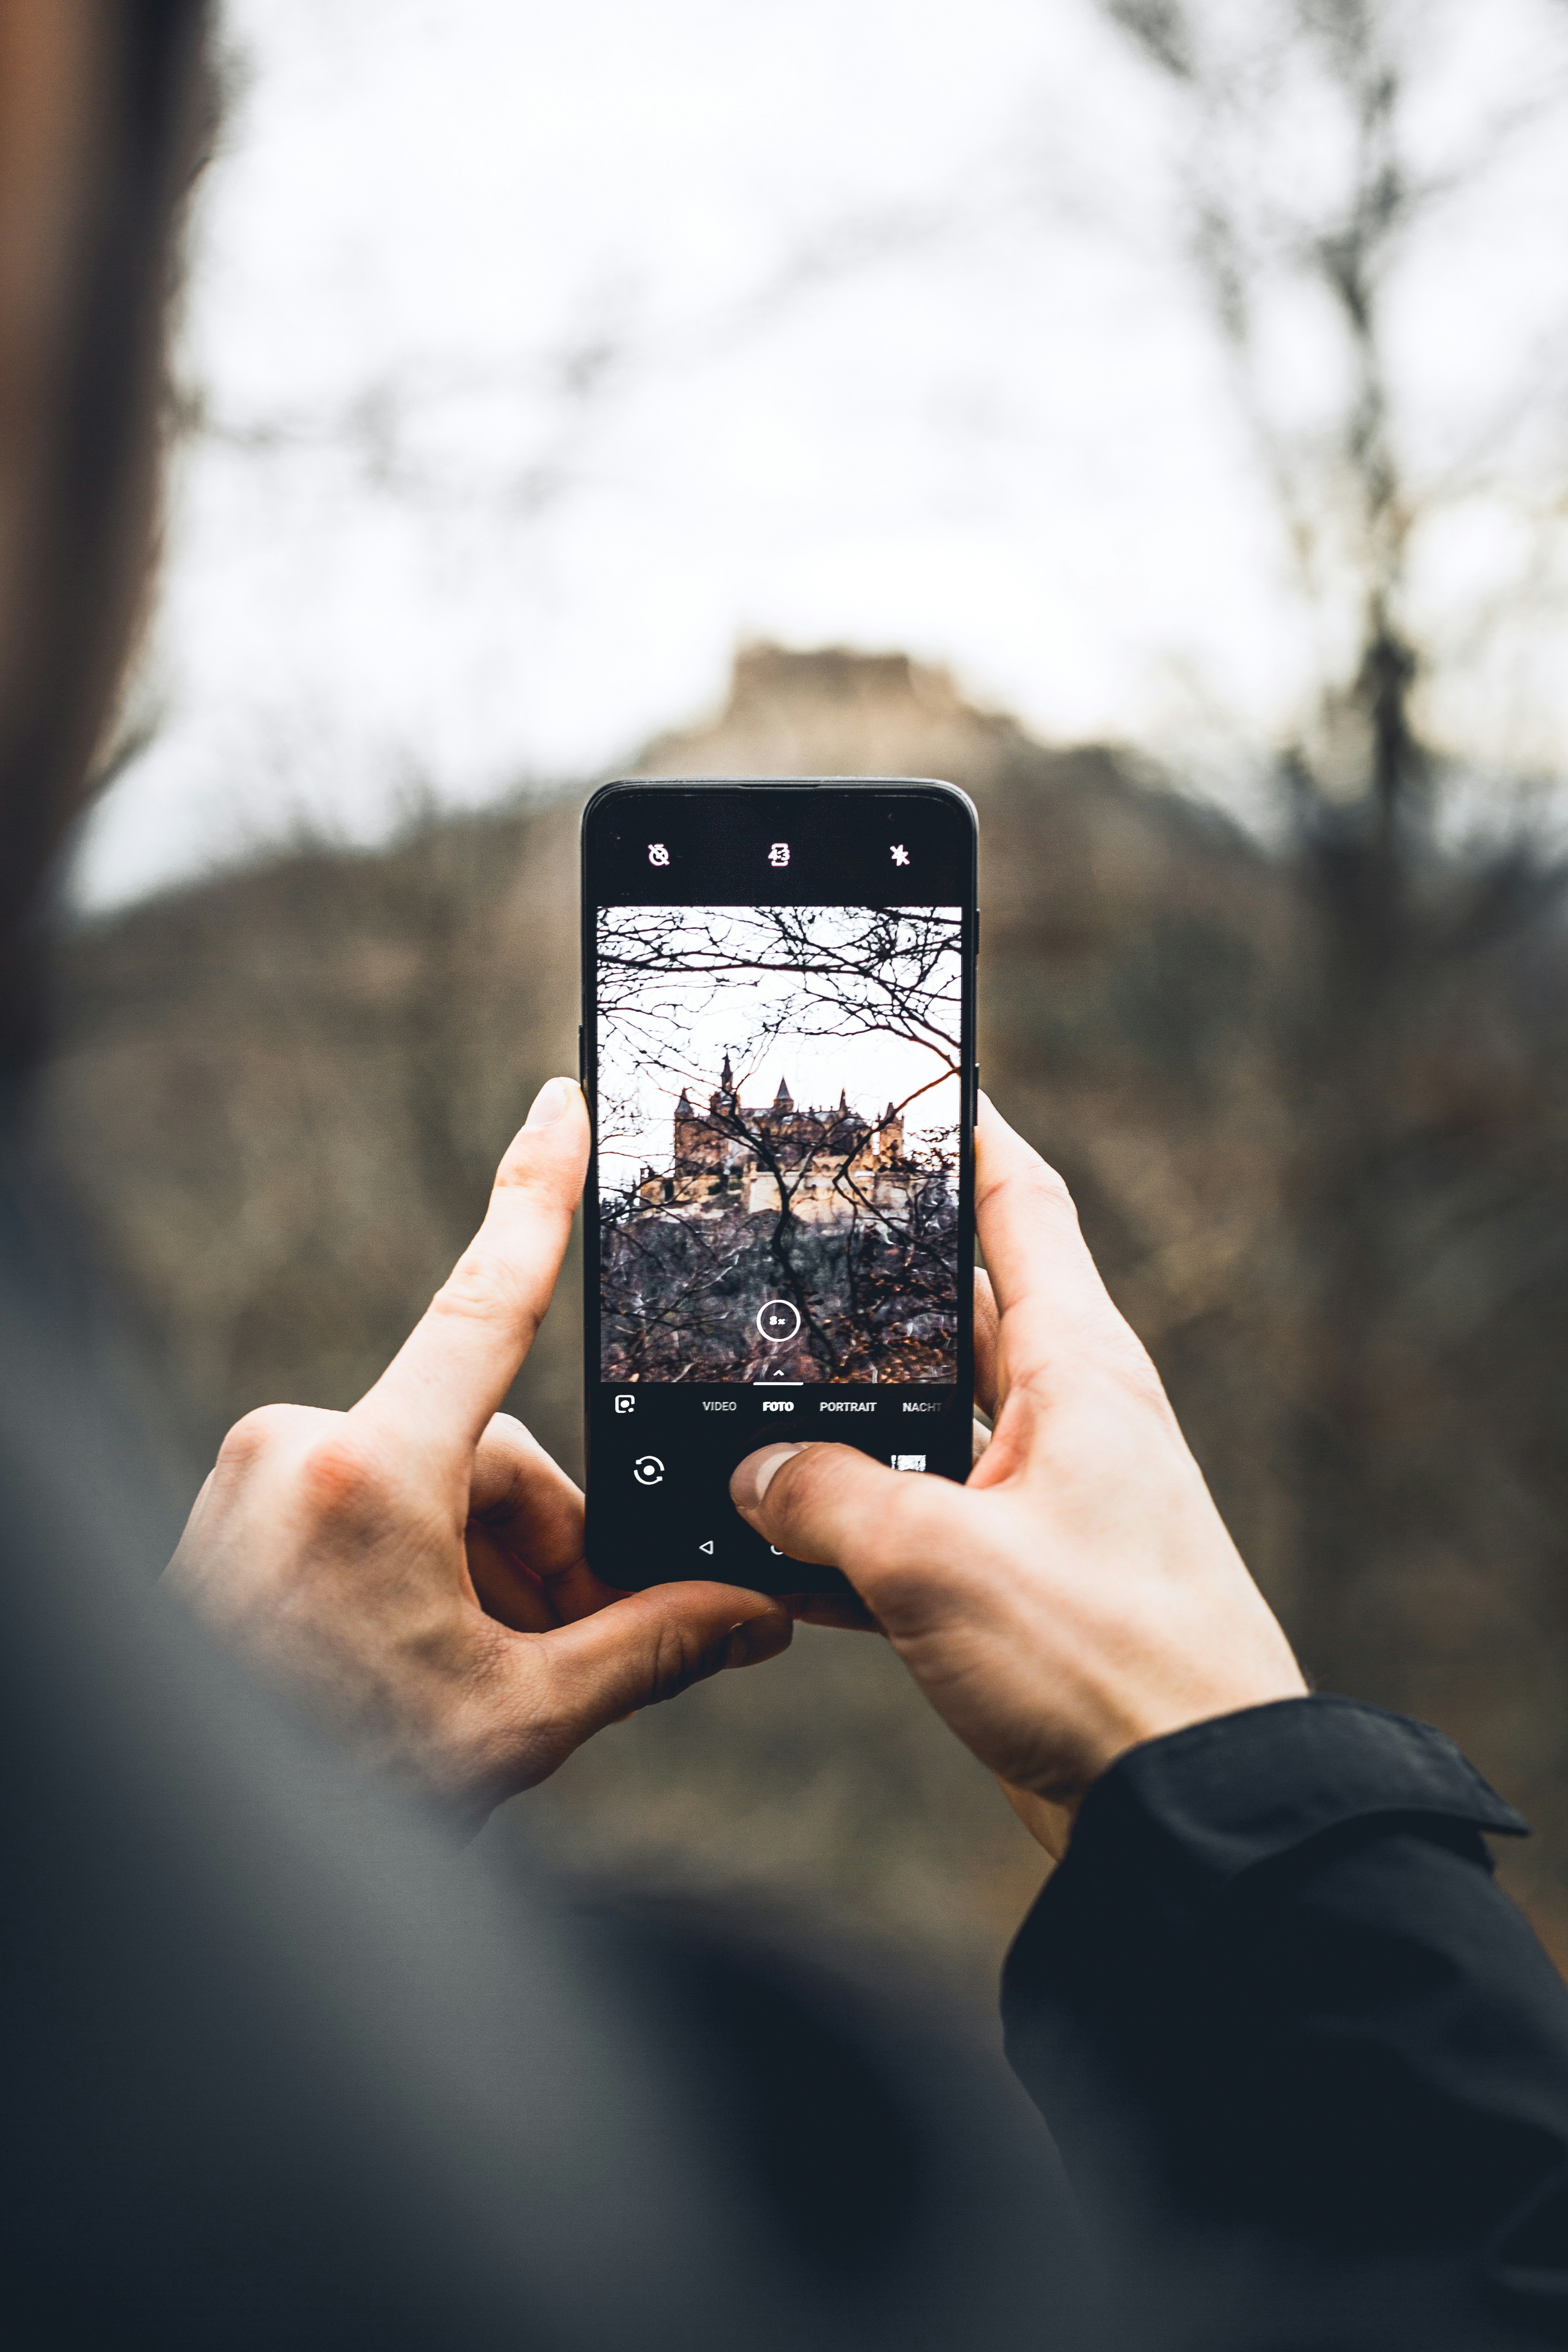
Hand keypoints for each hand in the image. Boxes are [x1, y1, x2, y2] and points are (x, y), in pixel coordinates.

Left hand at [166, 1077, 790, 1828]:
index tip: (557, 1101)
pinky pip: (376, 1506)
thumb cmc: (343, 1779)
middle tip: (564, 1663)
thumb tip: (755, 1614)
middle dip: (545, 1557)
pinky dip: (426, 1574)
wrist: (205, 1857)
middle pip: (492, 1460)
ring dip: (489, 1578)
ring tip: (488, 1687)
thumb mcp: (517, 1715)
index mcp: (370, 1474)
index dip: (532, 1194)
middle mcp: (303, 1446)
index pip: (481, 1303)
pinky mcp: (247, 1503)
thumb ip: (649, 1648)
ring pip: (439, 1491)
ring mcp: (264, 1472)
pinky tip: (427, 1668)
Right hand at [732, 1096, 1304, 1856]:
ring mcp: (1042, 1502)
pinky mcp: (1017, 1583)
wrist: (1189, 1815)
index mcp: (1077, 1370)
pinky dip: (847, 1532)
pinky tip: (768, 1544)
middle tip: (771, 1245)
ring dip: (839, 1424)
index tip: (908, 1076)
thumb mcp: (939, 1560)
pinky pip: (914, 1527)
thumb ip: (826, 1500)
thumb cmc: (1102, 1661)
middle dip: (864, 1287)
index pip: (1021, 1205)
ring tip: (739, 1398)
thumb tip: (754, 1474)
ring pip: (919, 1426)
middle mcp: (1065, 1418)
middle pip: (951, 1311)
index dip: (965, 1133)